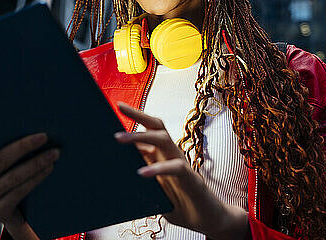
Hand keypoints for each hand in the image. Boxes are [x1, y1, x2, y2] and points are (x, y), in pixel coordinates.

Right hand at [0, 109, 59, 238]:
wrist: (15, 213)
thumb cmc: (11, 177)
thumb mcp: (4, 163)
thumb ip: (5, 146)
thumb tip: (30, 117)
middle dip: (24, 146)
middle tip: (44, 136)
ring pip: (12, 177)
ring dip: (36, 164)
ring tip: (54, 153)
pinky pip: (18, 192)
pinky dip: (36, 179)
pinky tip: (48, 169)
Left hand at [114, 102, 247, 239]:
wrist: (209, 219)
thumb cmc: (180, 203)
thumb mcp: (154, 190)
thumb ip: (140, 178)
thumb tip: (116, 170)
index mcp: (162, 155)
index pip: (149, 130)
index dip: (135, 117)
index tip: (118, 105)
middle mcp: (172, 154)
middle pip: (156, 126)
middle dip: (138, 115)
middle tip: (119, 109)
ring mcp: (182, 164)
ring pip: (164, 140)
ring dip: (141, 136)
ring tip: (120, 139)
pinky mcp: (192, 179)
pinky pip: (176, 168)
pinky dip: (159, 169)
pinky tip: (143, 173)